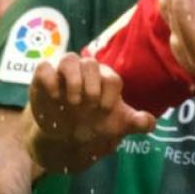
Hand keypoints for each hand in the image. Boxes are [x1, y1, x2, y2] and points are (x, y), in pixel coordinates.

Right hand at [28, 53, 153, 171]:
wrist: (65, 135)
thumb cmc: (94, 123)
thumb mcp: (116, 126)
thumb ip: (135, 123)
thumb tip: (150, 122)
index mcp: (105, 79)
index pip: (112, 78)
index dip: (110, 95)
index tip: (104, 111)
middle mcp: (85, 71)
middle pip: (91, 64)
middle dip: (92, 87)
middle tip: (89, 107)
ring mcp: (63, 72)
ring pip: (69, 59)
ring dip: (73, 80)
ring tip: (73, 102)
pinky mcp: (44, 77)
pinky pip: (45, 67)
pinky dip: (50, 80)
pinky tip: (55, 98)